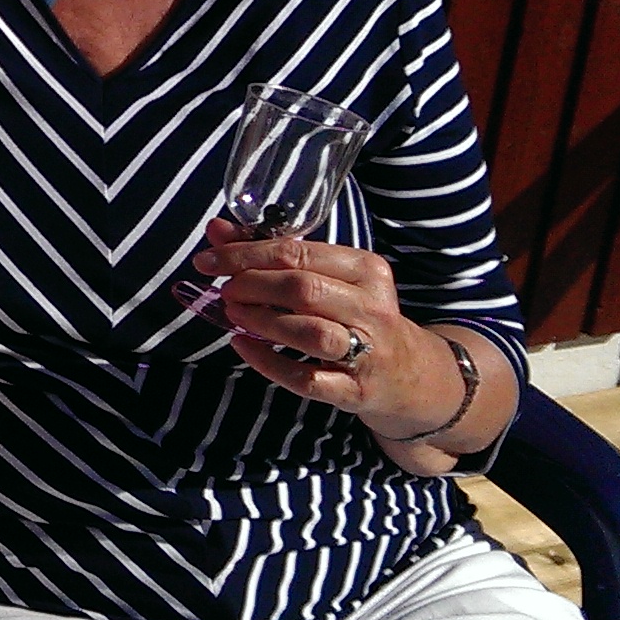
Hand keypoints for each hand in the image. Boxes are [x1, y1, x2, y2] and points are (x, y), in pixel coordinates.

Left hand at [190, 220, 480, 447]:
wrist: (411, 376)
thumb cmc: (358, 316)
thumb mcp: (330, 278)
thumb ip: (276, 254)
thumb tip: (217, 229)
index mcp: (366, 269)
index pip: (297, 254)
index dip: (245, 254)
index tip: (207, 259)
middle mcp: (372, 307)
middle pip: (303, 289)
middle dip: (252, 286)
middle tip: (225, 290)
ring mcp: (368, 351)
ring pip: (310, 333)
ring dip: (262, 321)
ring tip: (233, 314)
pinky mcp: (356, 390)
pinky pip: (308, 378)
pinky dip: (269, 363)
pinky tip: (244, 347)